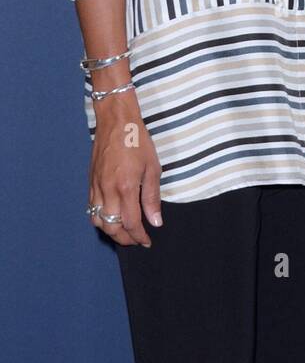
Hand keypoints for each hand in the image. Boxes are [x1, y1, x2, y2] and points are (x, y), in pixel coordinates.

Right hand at [88, 92, 162, 246]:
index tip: (147, 241)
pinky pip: (91, 208)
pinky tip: (111, 217)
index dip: (139, 236)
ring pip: (97, 221)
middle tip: (137, 240)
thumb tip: (155, 221)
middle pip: (111, 227)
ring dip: (110, 231)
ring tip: (124, 232)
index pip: (130, 223)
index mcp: (125, 187)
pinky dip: (100, 219)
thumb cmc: (137, 141)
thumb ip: (152, 197)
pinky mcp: (90, 182)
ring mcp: (96, 187)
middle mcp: (107, 190)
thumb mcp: (152, 168)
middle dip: (124, 239)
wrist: (116, 121)